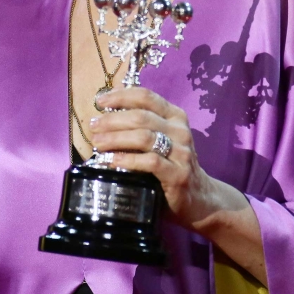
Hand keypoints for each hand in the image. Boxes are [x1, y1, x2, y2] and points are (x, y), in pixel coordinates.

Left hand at [90, 87, 217, 230]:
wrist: (199, 197)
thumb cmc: (170, 163)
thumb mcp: (160, 137)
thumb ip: (140, 122)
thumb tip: (107, 106)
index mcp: (175, 116)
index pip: (146, 97)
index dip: (120, 96)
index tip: (100, 101)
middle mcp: (180, 131)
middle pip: (140, 117)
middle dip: (112, 120)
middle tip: (94, 126)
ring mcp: (181, 153)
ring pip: (143, 137)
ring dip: (115, 138)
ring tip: (97, 142)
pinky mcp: (178, 175)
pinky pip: (149, 162)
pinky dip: (126, 159)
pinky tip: (111, 160)